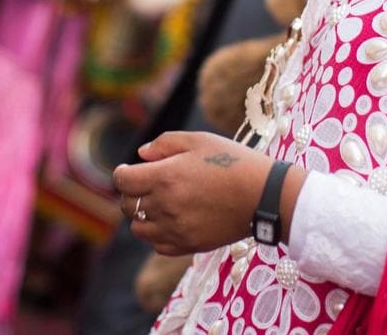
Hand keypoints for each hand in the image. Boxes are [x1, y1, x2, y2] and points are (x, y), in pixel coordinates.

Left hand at [115, 132, 294, 256]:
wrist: (263, 195)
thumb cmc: (232, 161)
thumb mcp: (198, 140)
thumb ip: (164, 144)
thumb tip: (140, 155)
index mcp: (165, 177)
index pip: (122, 181)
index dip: (122, 173)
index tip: (129, 169)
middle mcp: (166, 205)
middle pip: (128, 205)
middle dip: (131, 193)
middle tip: (145, 184)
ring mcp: (177, 229)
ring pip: (138, 229)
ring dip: (141, 216)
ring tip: (157, 204)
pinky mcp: (189, 245)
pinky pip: (158, 245)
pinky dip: (157, 234)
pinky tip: (170, 220)